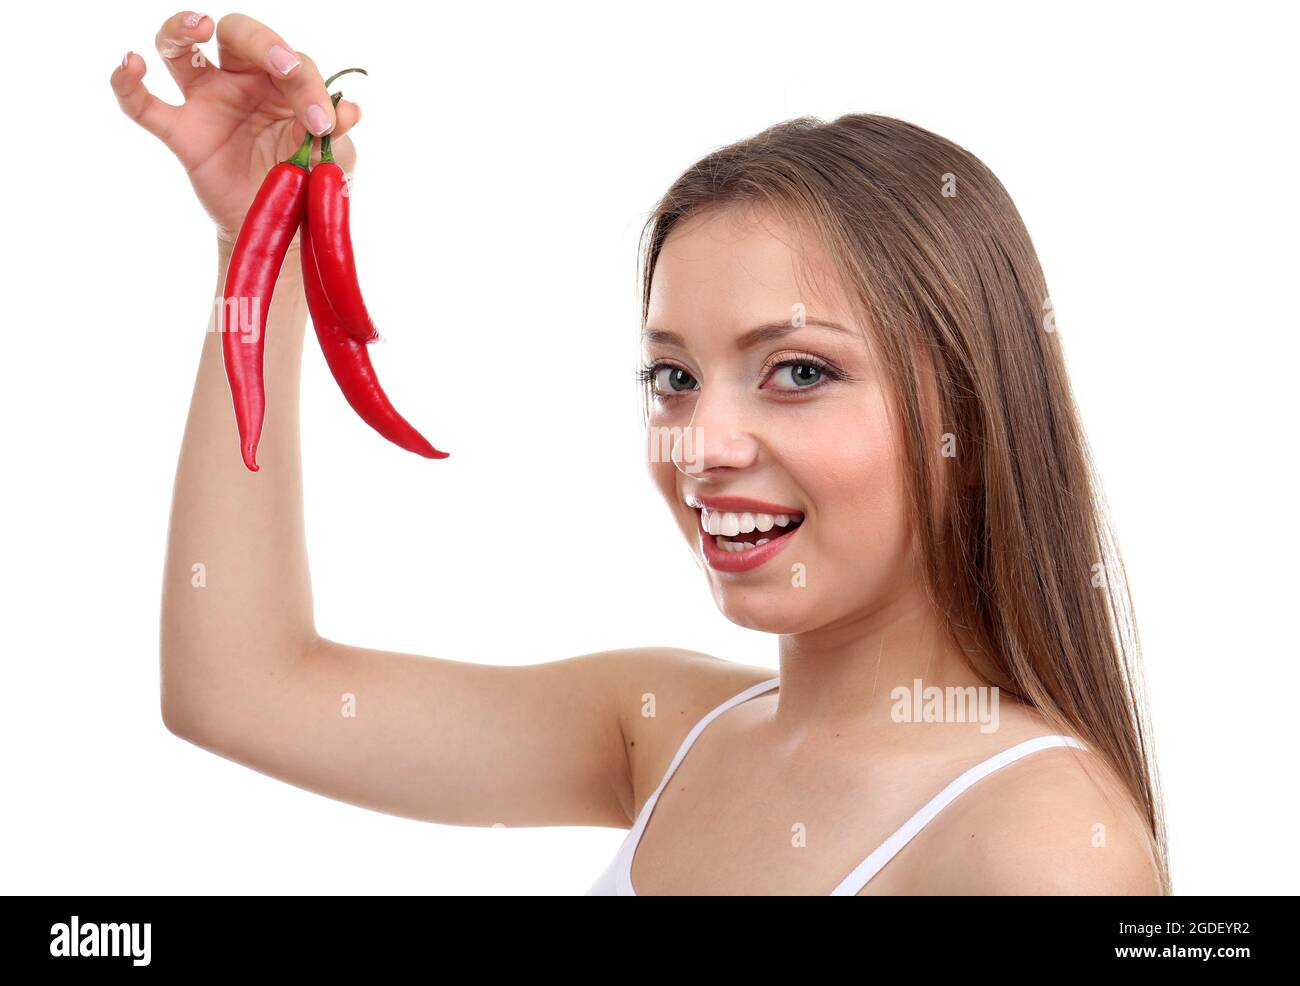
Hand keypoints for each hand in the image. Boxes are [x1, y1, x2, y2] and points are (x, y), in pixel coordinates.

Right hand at [110, 11, 360, 244]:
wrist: (279, 229)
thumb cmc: (306, 184)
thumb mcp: (330, 161)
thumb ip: (335, 134)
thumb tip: (349, 109)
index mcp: (282, 82)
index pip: (292, 64)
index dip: (309, 87)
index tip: (323, 124)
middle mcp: (241, 81)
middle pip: (237, 35)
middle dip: (262, 43)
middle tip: (284, 67)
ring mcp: (206, 103)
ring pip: (179, 49)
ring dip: (181, 29)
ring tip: (198, 27)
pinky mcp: (181, 133)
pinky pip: (142, 104)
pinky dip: (127, 83)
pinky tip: (129, 63)